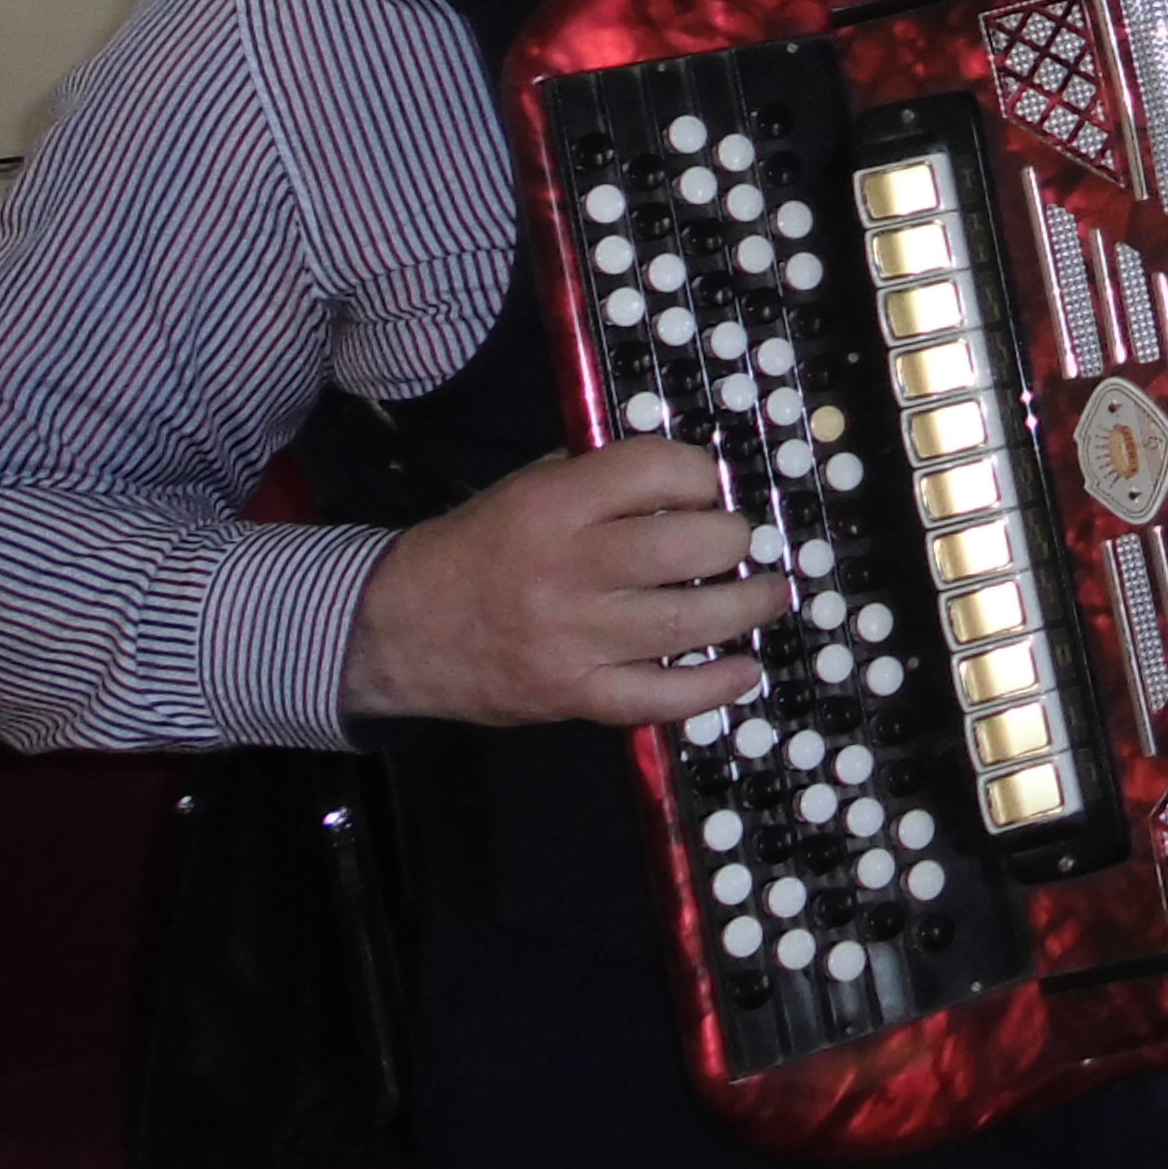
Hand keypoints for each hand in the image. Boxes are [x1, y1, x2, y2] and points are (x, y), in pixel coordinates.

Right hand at [336, 440, 786, 727]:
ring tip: (771, 594)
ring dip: (746, 607)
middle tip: (745, 542)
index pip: (653, 471)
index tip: (714, 485)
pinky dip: (712, 687)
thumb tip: (690, 477)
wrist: (396, 630)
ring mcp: (571, 638)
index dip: (701, 473)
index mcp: (552, 506)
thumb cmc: (477, 548)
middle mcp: (566, 569)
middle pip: (683, 548)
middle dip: (734, 540)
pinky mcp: (572, 695)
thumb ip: (599, 479)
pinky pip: (656, 697)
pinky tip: (745, 670)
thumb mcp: (526, 490)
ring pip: (684, 623)